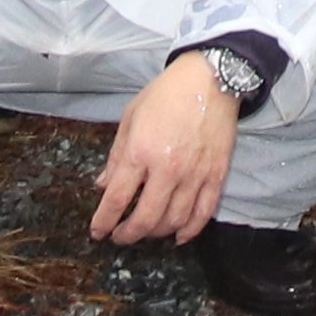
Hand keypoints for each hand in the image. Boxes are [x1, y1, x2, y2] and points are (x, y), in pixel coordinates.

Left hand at [92, 51, 240, 245]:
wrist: (210, 78)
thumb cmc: (166, 94)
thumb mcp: (131, 117)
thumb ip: (116, 155)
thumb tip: (103, 185)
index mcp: (140, 151)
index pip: (117, 198)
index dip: (104, 221)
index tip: (98, 232)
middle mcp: (167, 168)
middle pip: (145, 218)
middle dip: (128, 234)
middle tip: (120, 237)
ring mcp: (195, 174)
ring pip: (174, 221)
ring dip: (156, 233)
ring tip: (146, 231)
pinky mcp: (216, 175)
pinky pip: (203, 213)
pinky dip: (190, 231)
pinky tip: (178, 237)